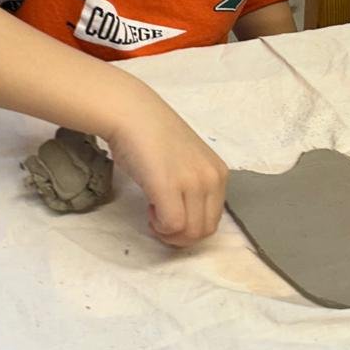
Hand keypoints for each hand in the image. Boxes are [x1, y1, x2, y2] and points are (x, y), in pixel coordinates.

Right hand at [101, 84, 228, 246]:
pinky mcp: (169, 186)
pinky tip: (150, 208)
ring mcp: (193, 182)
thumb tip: (185, 219)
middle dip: (180, 235)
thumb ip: (193, 187)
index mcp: (218, 173)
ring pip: (190, 233)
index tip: (171, 212)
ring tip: (154, 211)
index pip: (214, 219)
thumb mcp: (187, 163)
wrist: (131, 114)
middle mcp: (212, 178)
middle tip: (159, 218)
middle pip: (204, 231)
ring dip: (168, 232)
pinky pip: (172, 225)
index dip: (190, 226)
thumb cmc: (151, 136)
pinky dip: (160, 226)